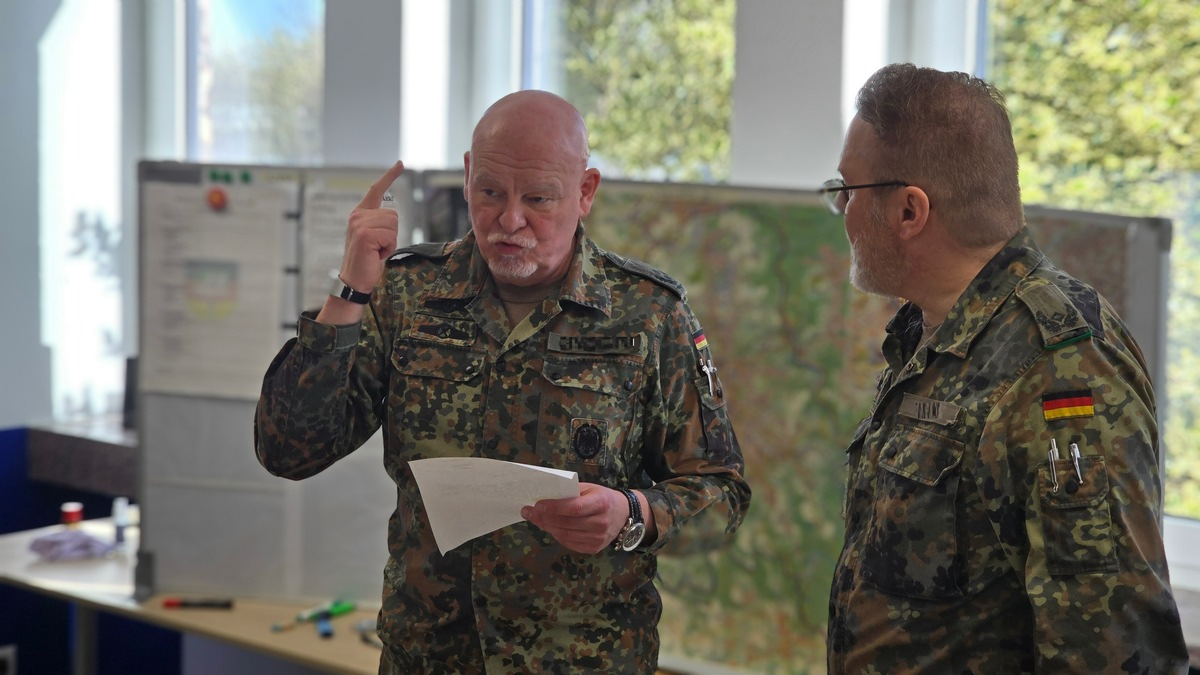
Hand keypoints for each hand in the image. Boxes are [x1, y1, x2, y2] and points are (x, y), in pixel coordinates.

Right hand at [339, 160, 404, 292]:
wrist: (354, 281)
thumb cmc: (367, 261)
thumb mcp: (374, 237)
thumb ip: (379, 223)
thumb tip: (392, 217)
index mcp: (360, 214)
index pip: (376, 190)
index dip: (390, 176)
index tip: (400, 163)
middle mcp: (357, 215)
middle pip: (393, 215)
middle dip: (392, 234)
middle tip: (377, 247)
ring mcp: (359, 223)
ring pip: (393, 225)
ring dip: (390, 242)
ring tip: (375, 251)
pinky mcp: (364, 234)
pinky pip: (390, 236)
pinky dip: (387, 248)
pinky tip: (375, 254)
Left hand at [521, 483, 627, 554]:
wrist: (623, 515)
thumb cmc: (602, 497)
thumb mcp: (590, 488)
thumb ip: (570, 492)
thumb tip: (544, 497)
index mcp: (601, 503)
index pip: (574, 508)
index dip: (554, 507)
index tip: (537, 505)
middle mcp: (601, 523)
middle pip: (566, 523)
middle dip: (544, 518)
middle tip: (529, 512)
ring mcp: (598, 538)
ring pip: (565, 535)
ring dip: (547, 527)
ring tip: (536, 519)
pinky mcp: (594, 548)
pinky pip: (569, 543)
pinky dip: (557, 535)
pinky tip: (550, 527)